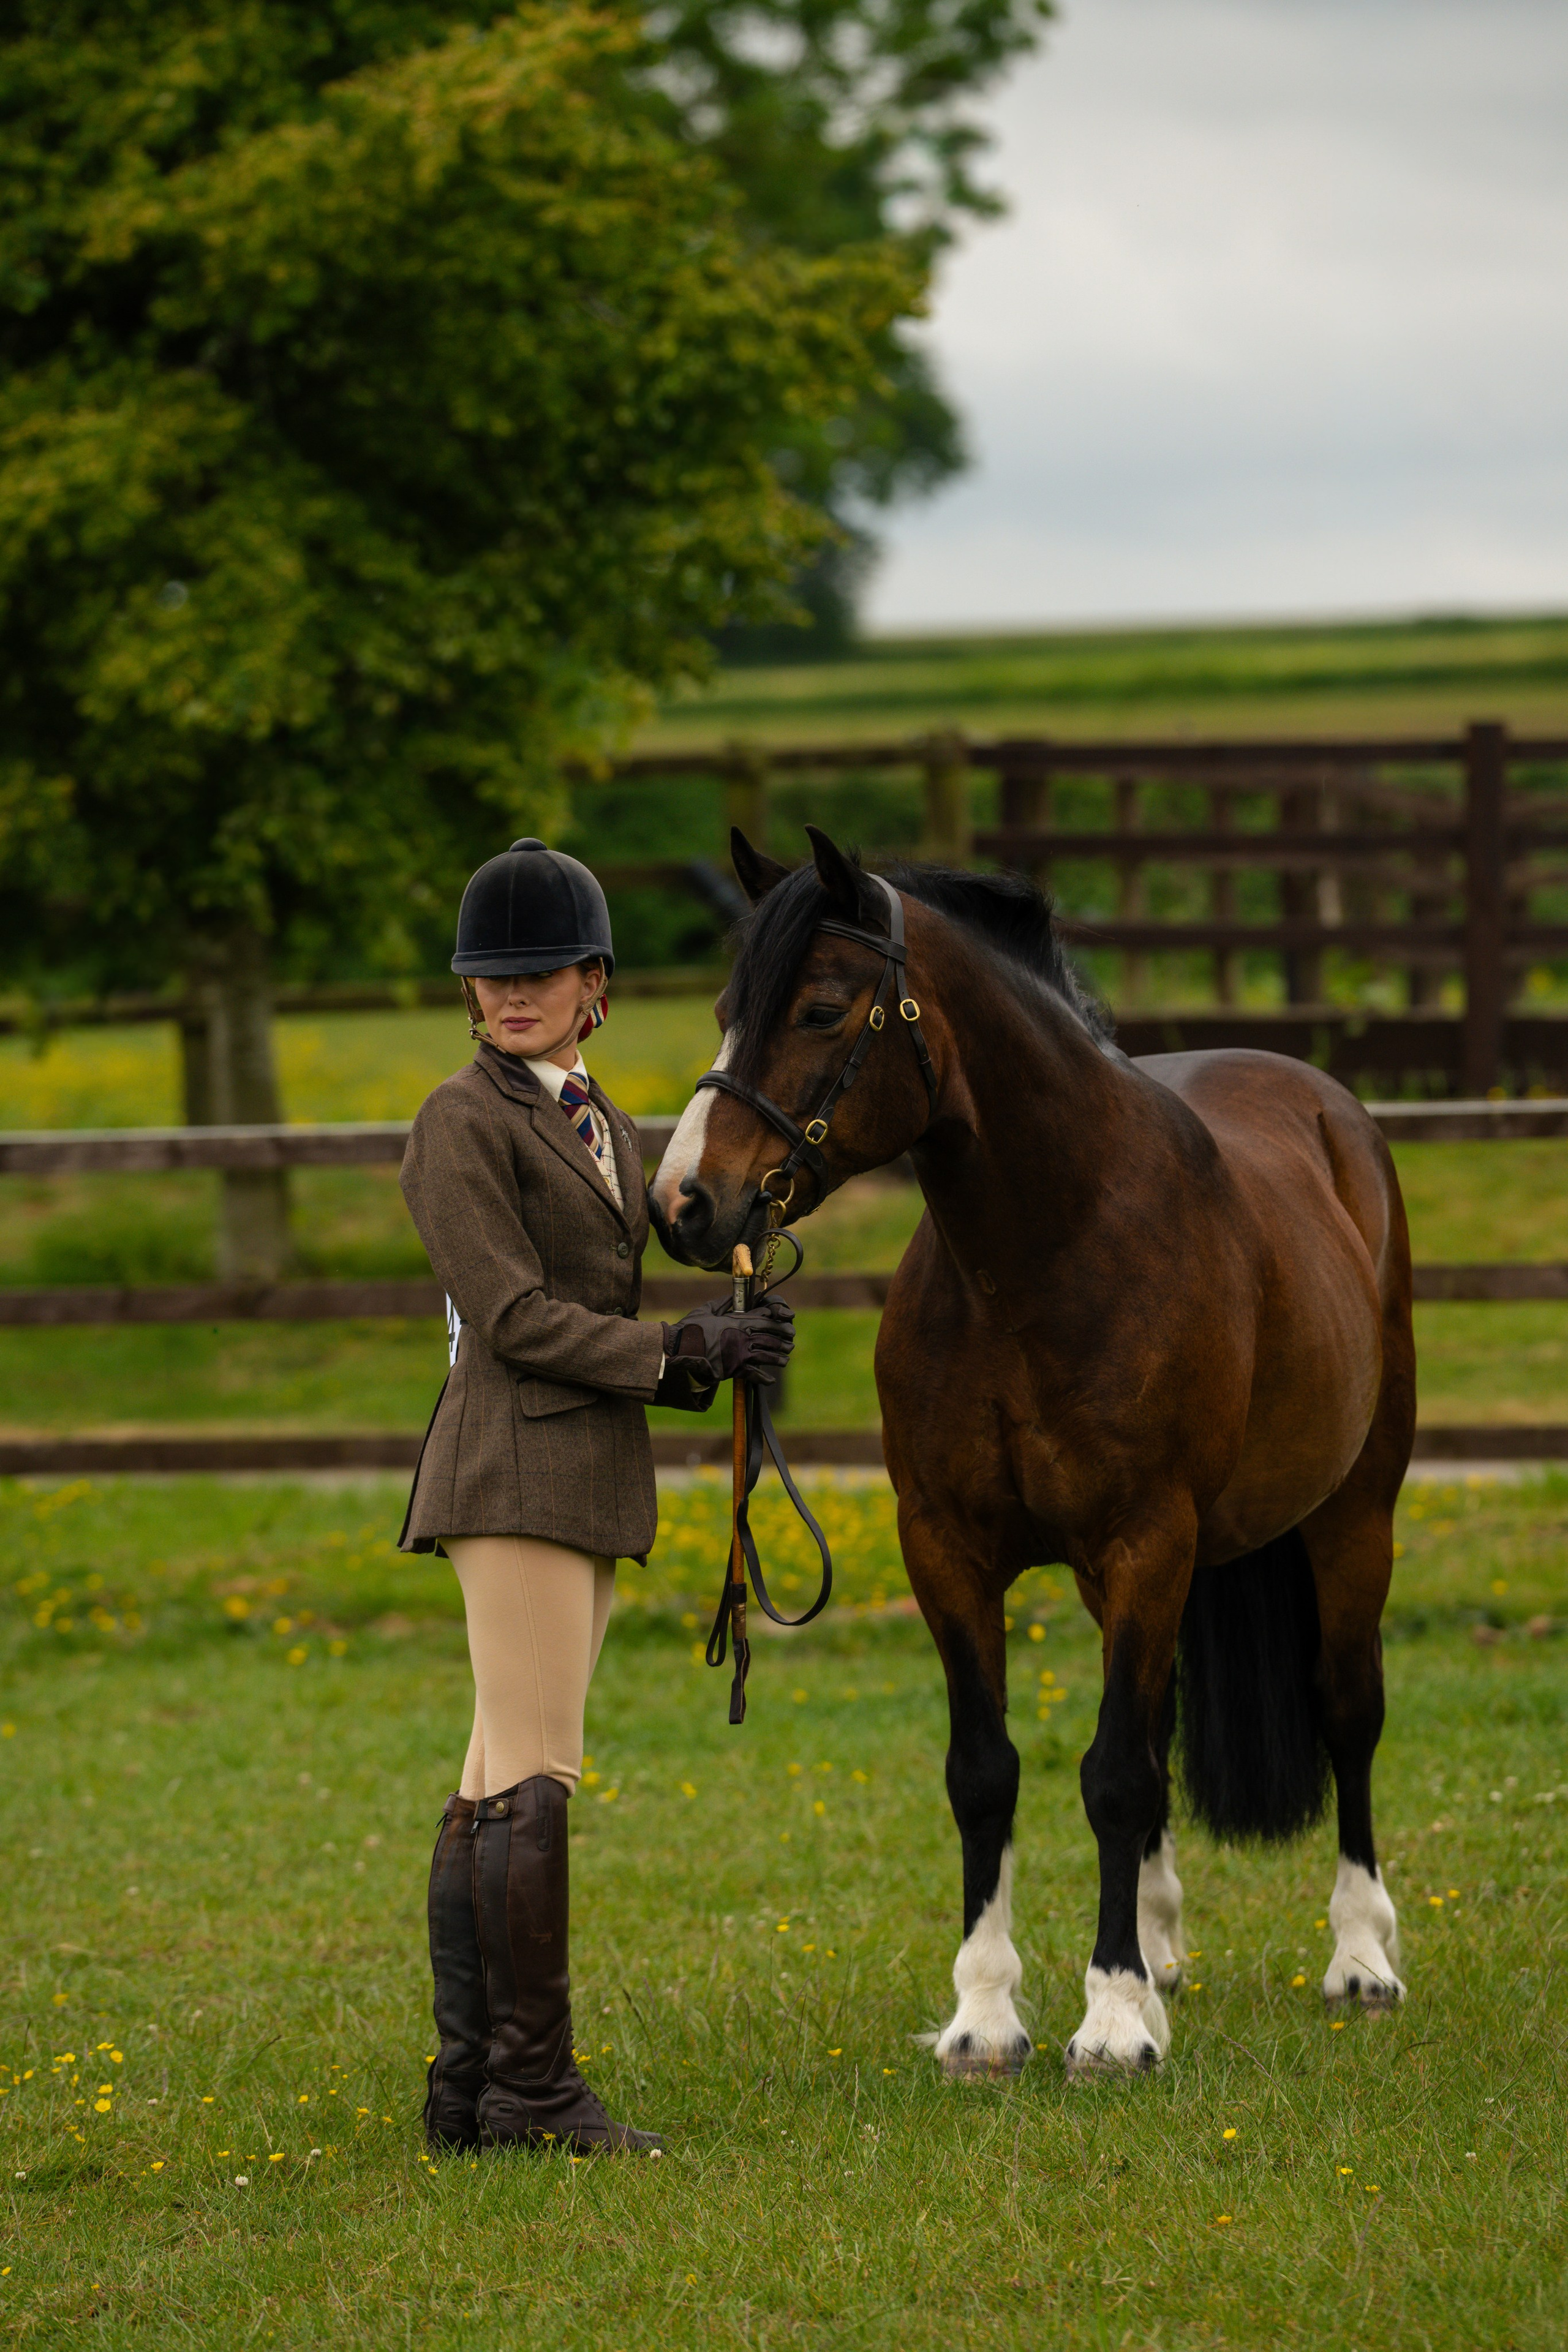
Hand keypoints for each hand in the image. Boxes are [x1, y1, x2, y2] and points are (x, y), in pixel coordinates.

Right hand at [661, 1294, 795, 1385]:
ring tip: (785, 1359)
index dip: (778, 1322)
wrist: (678, 1349)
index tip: (787, 1324)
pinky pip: (753, 1374)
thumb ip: (725, 1303)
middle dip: (783, 1340)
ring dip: (778, 1358)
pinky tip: (771, 1380)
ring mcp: (739, 1354)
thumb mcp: (708, 1310)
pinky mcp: (733, 1369)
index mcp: (737, 1322)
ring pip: (766, 1355)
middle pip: (770, 1338)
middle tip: (791, 1342)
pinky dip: (764, 1378)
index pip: (765, 1320)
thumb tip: (735, 1295)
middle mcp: (742, 1337)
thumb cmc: (691, 1328)